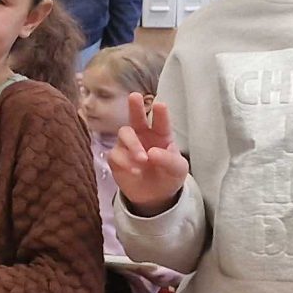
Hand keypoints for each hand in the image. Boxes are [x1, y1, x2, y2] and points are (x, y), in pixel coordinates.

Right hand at [108, 92, 190, 215]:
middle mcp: (142, 136)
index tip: (160, 105)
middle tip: (134, 96)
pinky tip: (135, 170)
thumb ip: (169, 160)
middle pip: (136, 117)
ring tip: (143, 159)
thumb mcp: (178, 169)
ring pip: (124, 134)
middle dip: (135, 107)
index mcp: (161, 135)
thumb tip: (151, 152)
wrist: (154, 196)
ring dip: (133, 145)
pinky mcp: (116, 158)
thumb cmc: (169, 176)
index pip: (161, 122)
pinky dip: (125, 161)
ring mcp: (127, 146)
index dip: (160, 113)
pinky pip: (115, 154)